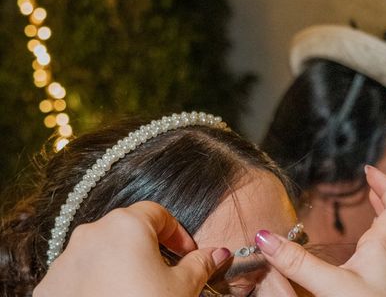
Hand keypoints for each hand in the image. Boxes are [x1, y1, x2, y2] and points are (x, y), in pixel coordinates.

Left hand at [34, 201, 230, 296]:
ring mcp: (66, 259)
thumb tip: (219, 253)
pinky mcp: (49, 285)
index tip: (187, 253)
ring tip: (135, 290)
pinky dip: (94, 283)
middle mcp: (93, 233)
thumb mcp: (182, 287)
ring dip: (119, 264)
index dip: (176, 233)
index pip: (158, 213)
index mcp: (128, 225)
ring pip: (100, 251)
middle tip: (164, 272)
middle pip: (127, 230)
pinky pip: (77, 275)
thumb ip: (201, 264)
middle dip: (147, 247)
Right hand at [255, 165, 385, 296]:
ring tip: (368, 212)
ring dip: (382, 222)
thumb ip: (296, 264)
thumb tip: (264, 237)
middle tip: (370, 184)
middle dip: (384, 198)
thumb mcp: (330, 288)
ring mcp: (385, 282)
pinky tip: (358, 258)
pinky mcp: (378, 295)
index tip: (368, 169)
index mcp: (382, 251)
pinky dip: (374, 248)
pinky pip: (383, 262)